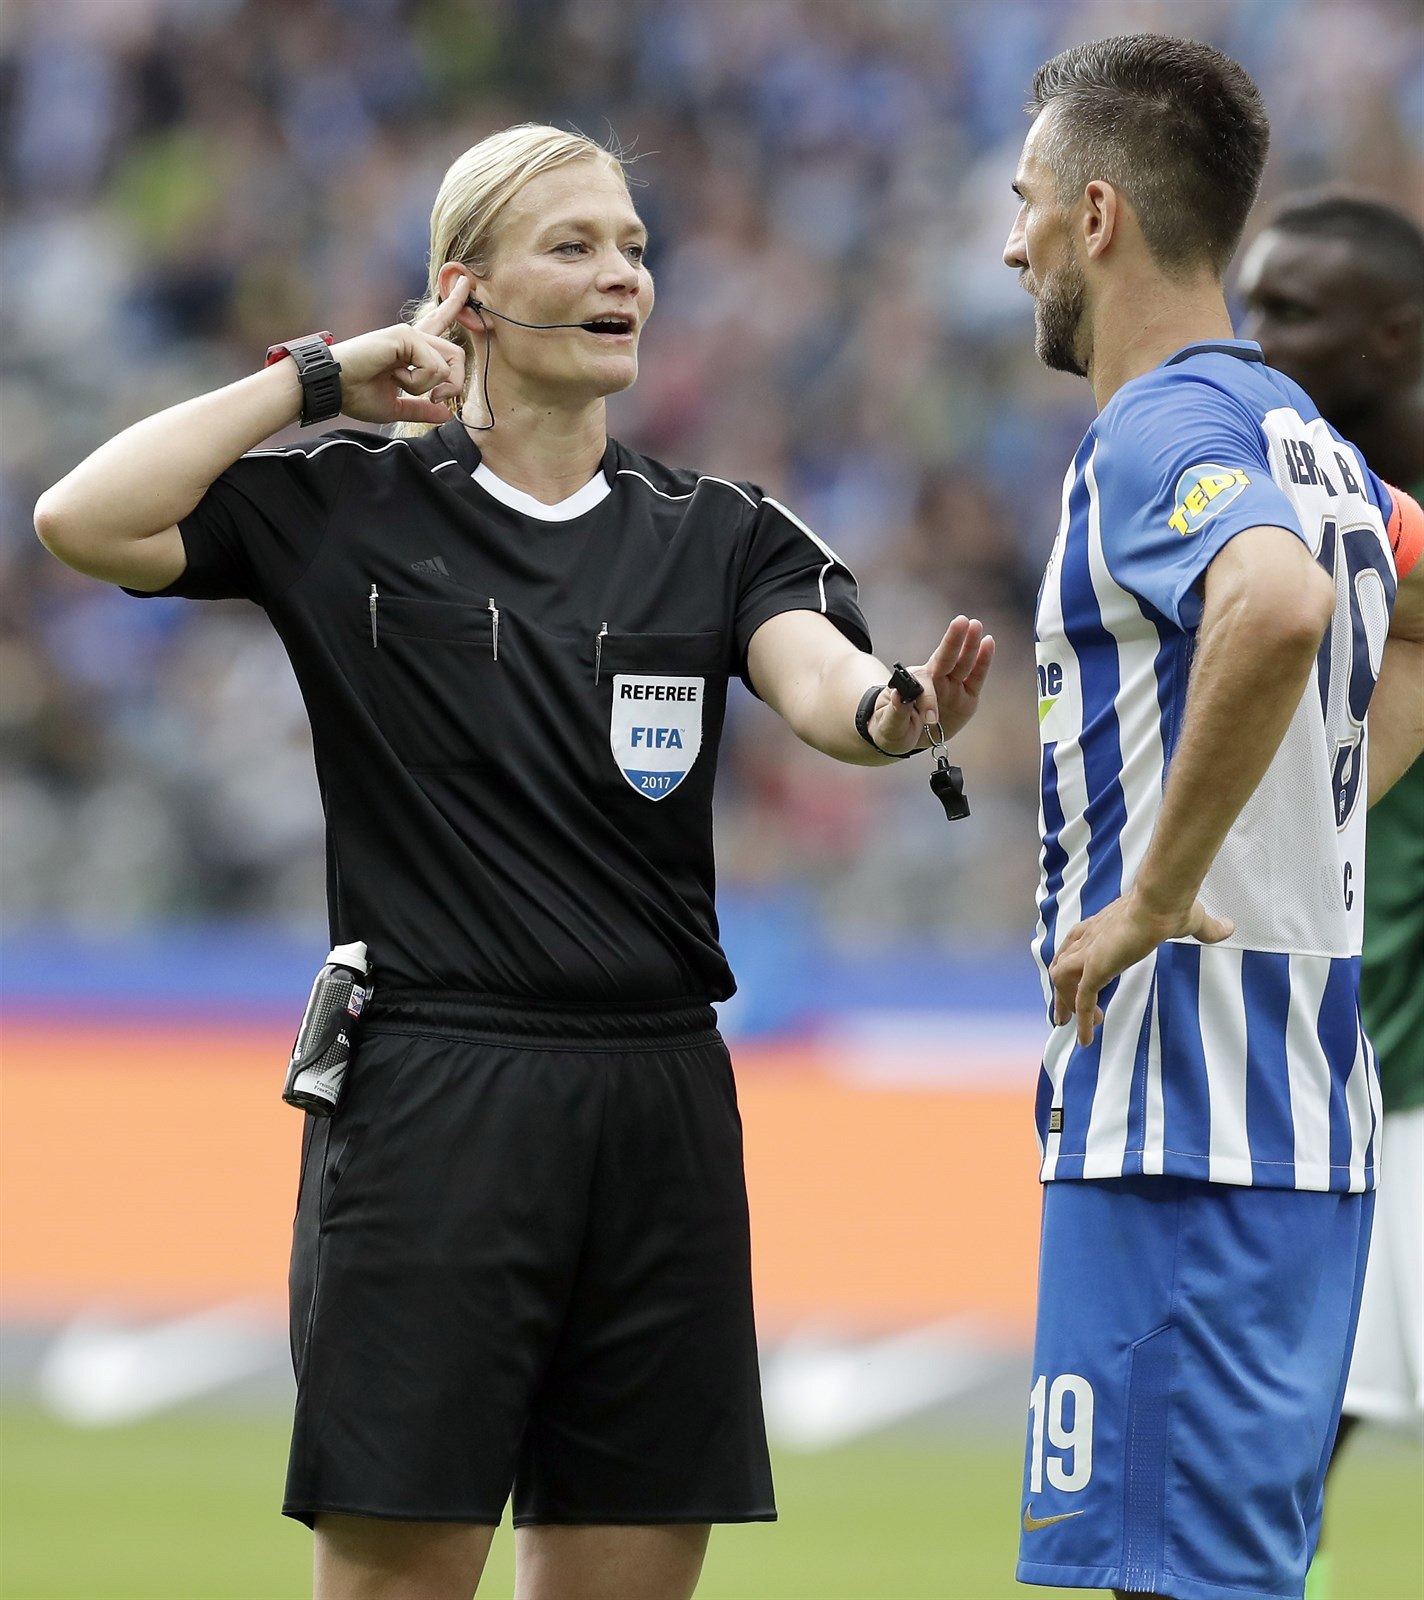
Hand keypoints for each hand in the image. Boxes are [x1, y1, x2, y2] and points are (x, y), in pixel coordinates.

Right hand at [328, 276, 469, 425]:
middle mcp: (412, 338)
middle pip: (457, 354)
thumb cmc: (355, 394)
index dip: (453, 304)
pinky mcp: (405, 335)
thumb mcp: (395, 407)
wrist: (333, 387)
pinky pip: (433, 366)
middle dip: (455, 384)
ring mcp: (409, 334)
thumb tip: (445, 414)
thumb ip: (420, 409)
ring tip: (400, 384)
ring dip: (428, 386)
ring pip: (449, 363)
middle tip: (435, 399)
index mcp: (410, 350)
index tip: (465, 284)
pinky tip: (394, 377)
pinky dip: (418, 382)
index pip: (438, 324)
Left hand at [868, 615, 994, 753]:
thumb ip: (895, 713)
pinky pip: (976, 677)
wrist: (909, 736)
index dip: (928, 699)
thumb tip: (898, 696)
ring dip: (969, 645)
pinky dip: (983, 661)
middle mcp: (934, 681)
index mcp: (912, 686)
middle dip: (953, 641)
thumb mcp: (888, 725)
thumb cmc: (894, 727)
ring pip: (962, 663)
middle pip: (944, 659)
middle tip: (962, 621)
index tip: (930, 719)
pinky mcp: (967, 696)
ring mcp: (951, 687)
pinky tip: (988, 643)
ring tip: (976, 625)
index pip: (924, 686)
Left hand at [1050, 890, 1233, 1045]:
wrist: (1161, 901)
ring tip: (1077, 1027)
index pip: (1078, 944)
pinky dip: (1081, 1021)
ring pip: (1062, 981)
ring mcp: (1089, 953)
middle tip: (1066, 1014)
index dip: (1077, 963)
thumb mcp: (1191, 919)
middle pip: (1062, 963)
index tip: (1083, 982)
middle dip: (1062, 989)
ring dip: (1066, 1004)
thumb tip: (1228, 927)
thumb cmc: (1172, 906)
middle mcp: (1089, 937)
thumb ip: (1206, 928)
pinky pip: (1081, 1000)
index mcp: (1104, 925)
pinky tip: (1086, 1040)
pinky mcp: (1095, 967)